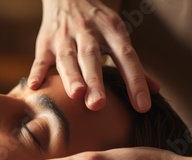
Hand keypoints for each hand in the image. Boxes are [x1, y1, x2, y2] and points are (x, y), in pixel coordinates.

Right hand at [30, 0, 158, 111]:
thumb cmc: (97, 23)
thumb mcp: (118, 35)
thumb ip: (133, 64)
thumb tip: (156, 90)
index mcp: (111, 30)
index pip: (126, 56)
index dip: (135, 80)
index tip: (142, 105)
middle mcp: (88, 32)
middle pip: (92, 58)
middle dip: (95, 81)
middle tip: (98, 105)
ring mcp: (64, 37)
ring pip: (67, 58)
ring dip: (71, 77)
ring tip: (75, 95)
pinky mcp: (45, 43)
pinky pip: (40, 59)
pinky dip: (37, 72)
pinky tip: (35, 87)